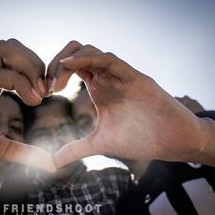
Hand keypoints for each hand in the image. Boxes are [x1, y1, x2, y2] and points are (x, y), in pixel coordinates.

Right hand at [0, 39, 54, 171]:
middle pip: (12, 46)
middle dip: (37, 63)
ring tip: (39, 93)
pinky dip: (20, 82)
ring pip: (4, 49)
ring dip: (29, 65)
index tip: (49, 94)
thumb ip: (23, 152)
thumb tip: (50, 164)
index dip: (38, 71)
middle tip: (46, 89)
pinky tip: (32, 100)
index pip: (17, 59)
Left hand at [49, 42, 206, 166]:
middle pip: (76, 51)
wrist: (172, 142)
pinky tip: (70, 66)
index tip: (42, 93)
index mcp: (98, 87)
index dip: (53, 74)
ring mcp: (121, 75)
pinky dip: (88, 59)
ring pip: (90, 50)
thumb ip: (75, 149)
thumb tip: (51, 163)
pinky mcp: (135, 77)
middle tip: (46, 86)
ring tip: (55, 83)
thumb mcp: (99, 144)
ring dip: (67, 60)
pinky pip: (109, 60)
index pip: (70, 67)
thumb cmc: (140, 139)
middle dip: (55, 63)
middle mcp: (107, 77)